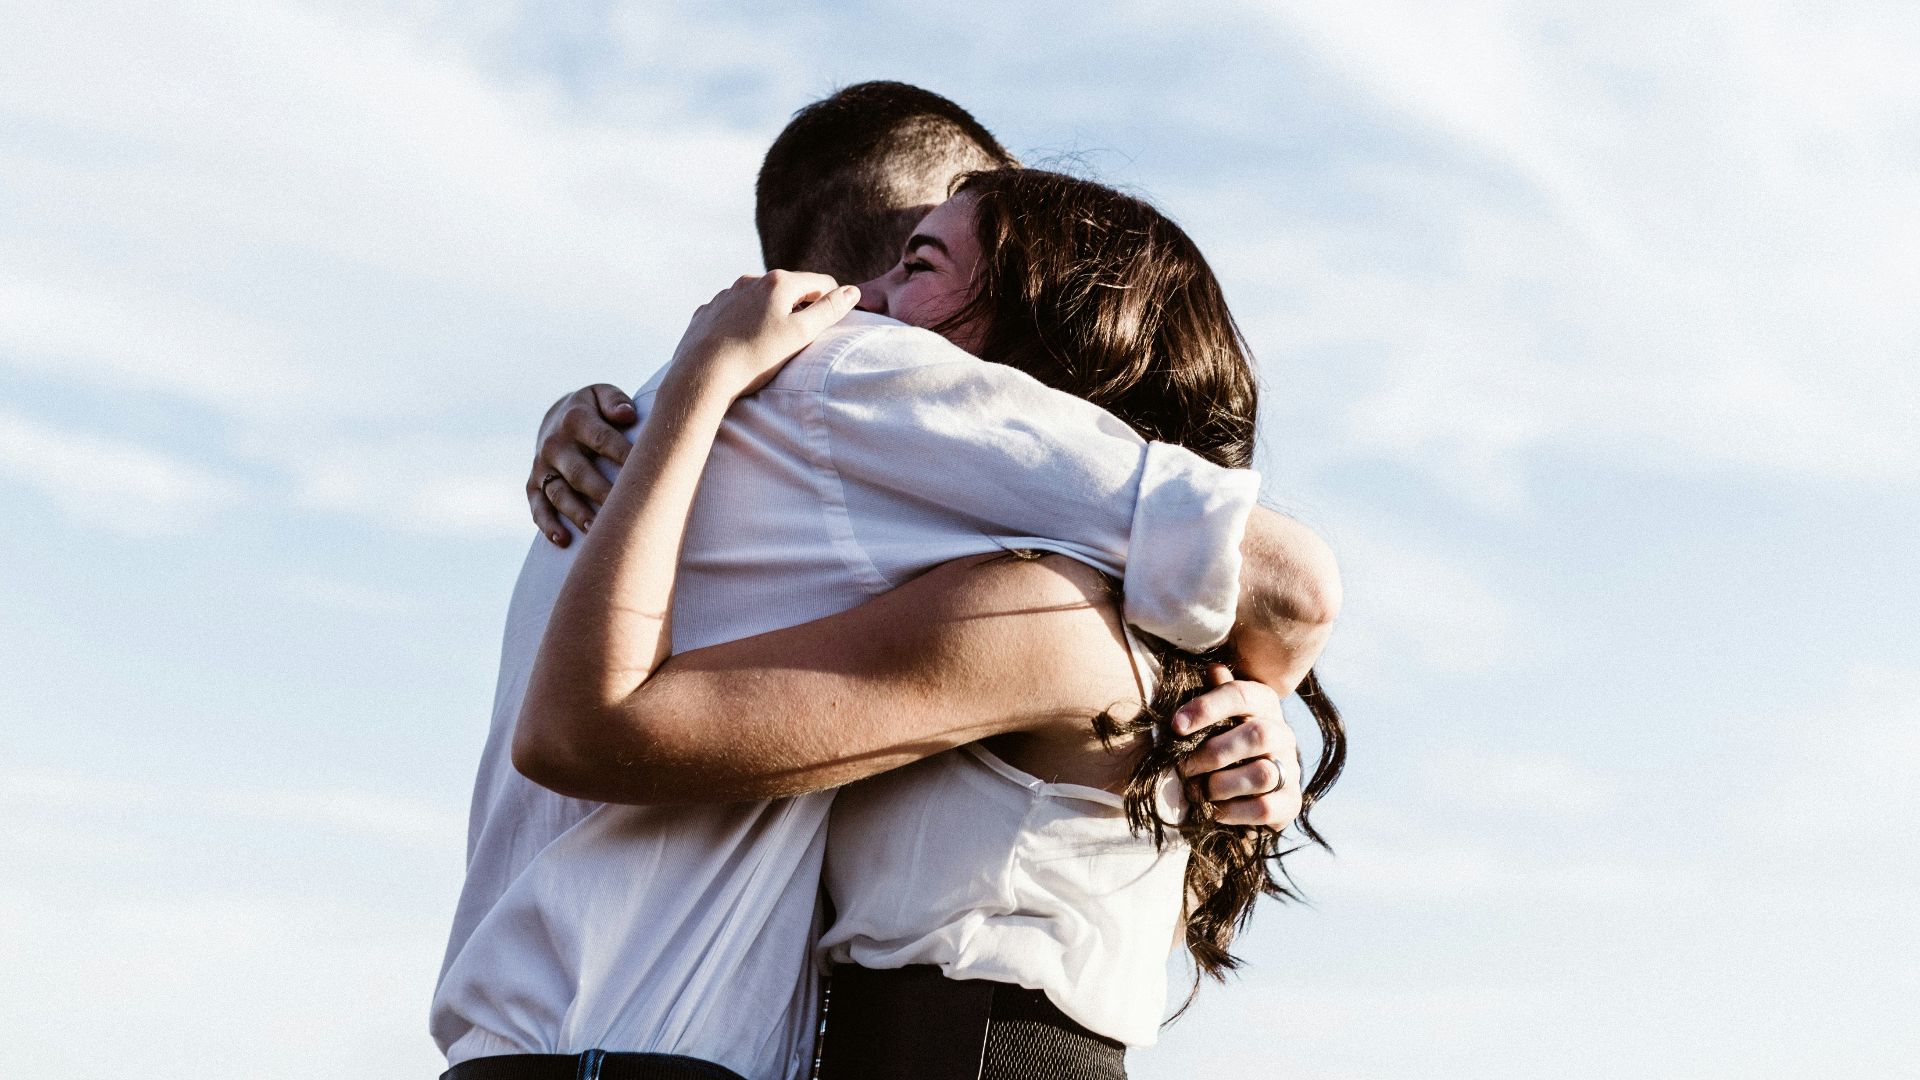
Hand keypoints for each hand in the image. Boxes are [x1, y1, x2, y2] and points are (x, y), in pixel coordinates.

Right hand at [527, 384, 636, 545]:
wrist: (556, 417)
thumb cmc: (593, 410)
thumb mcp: (601, 394)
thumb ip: (614, 401)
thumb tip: (627, 415)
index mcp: (576, 419)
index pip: (603, 439)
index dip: (624, 456)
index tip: (647, 473)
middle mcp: (555, 444)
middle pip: (580, 472)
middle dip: (601, 492)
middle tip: (625, 510)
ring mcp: (542, 467)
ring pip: (559, 494)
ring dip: (576, 513)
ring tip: (595, 530)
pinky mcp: (533, 485)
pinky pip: (538, 507)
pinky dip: (548, 525)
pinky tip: (563, 541)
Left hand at [663, 272, 859, 401]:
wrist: (702, 375)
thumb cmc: (756, 357)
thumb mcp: (801, 334)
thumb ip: (829, 310)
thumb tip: (852, 291)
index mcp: (778, 282)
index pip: (821, 282)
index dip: (831, 302)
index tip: (829, 325)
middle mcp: (750, 281)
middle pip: (789, 289)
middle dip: (799, 308)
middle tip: (799, 340)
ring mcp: (726, 294)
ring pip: (759, 299)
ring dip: (770, 315)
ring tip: (768, 345)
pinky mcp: (708, 311)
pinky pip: (734, 312)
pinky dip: (743, 323)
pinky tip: (741, 344)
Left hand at [1172, 664, 1303, 828]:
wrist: (1247, 787)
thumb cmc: (1221, 740)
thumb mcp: (1215, 715)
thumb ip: (1213, 694)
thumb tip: (1213, 669)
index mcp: (1263, 703)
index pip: (1240, 694)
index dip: (1206, 707)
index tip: (1176, 726)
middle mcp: (1283, 733)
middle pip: (1257, 734)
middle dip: (1213, 753)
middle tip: (1184, 767)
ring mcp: (1290, 768)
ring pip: (1262, 774)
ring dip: (1221, 785)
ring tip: (1198, 791)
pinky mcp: (1290, 802)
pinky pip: (1265, 808)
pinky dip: (1233, 811)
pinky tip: (1214, 810)